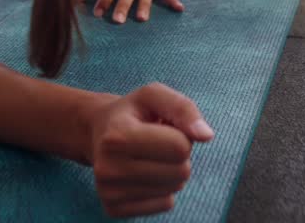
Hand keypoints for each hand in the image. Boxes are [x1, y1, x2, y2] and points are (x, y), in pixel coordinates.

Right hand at [87, 83, 214, 217]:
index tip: (161, 127)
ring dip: (170, 171)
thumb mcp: (154, 95)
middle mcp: (108, 168)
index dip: (180, 135)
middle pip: (181, 171)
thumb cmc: (132, 112)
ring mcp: (109, 192)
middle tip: (157, 143)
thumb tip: (206, 136)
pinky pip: (165, 204)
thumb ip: (184, 108)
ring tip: (149, 156)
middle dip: (178, 155)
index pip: (180, 147)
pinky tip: (143, 173)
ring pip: (174, 189)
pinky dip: (163, 189)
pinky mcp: (114, 209)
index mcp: (117, 136)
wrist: (97, 132)